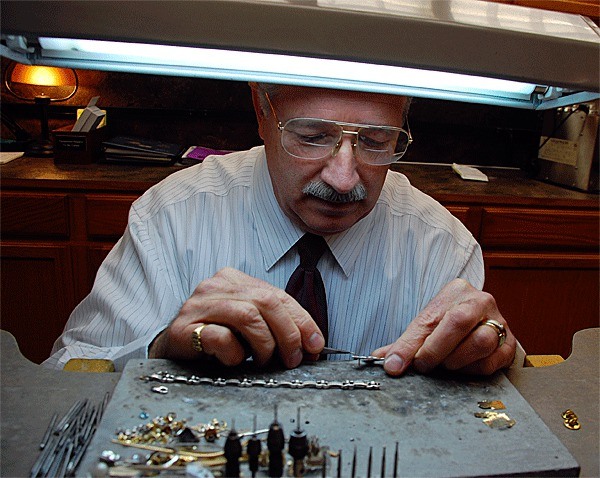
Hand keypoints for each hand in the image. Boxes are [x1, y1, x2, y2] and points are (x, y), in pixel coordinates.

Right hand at [149, 267, 324, 367]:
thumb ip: (275, 325)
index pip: (278, 295)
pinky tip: (235, 360)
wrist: (174, 351)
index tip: (316, 344)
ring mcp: (198, 305)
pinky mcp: (185, 328)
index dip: (302, 321)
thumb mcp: (248, 326)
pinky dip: (236, 353)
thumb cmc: (215, 339)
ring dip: (265, 344)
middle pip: (266, 302)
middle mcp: (216, 285)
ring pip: (248, 316)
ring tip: (265, 362)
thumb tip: (312, 344)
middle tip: (293, 359)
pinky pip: (221, 337)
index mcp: (235, 279)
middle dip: (288, 333)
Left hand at [372, 279, 515, 375]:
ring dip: (456, 360)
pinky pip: (492, 362)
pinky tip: (462, 368)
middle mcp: (481, 301)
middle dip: (435, 350)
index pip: (429, 318)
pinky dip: (472, 370)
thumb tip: (381, 360)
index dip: (408, 345)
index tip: (394, 365)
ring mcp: (500, 322)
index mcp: (455, 291)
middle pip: (458, 322)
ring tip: (444, 364)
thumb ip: (404, 343)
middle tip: (422, 365)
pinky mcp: (510, 345)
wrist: (480, 324)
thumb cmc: (448, 324)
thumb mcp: (425, 327)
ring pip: (480, 342)